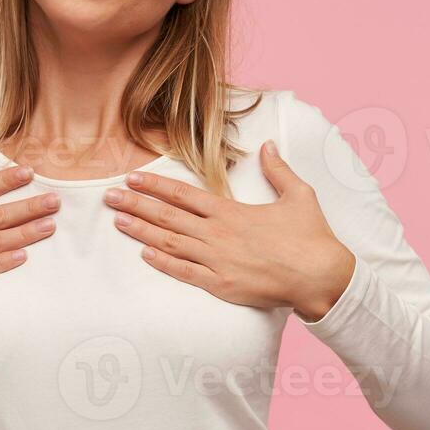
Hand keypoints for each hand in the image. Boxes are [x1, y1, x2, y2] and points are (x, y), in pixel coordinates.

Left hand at [104, 140, 355, 318]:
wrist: (321, 276)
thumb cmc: (312, 237)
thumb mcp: (299, 194)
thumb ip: (278, 169)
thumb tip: (268, 145)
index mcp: (231, 211)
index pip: (183, 194)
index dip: (155, 185)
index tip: (132, 178)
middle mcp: (218, 234)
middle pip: (168, 216)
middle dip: (136, 204)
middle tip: (108, 196)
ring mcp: (217, 261)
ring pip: (170, 242)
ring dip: (142, 230)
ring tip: (118, 221)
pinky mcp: (221, 285)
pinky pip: (184, 273)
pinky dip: (162, 263)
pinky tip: (144, 253)